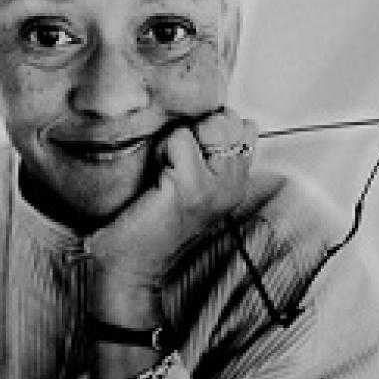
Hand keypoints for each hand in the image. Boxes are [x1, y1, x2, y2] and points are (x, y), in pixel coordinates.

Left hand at [87, 107, 256, 319]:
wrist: (131, 262)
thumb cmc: (152, 218)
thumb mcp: (192, 184)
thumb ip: (208, 155)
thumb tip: (210, 116)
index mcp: (236, 184)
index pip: (247, 129)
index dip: (214, 127)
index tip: (191, 152)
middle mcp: (233, 186)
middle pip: (232, 121)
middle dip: (200, 127)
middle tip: (177, 159)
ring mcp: (215, 188)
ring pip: (210, 125)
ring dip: (180, 138)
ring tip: (166, 166)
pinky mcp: (190, 187)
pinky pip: (180, 138)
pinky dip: (163, 148)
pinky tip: (156, 174)